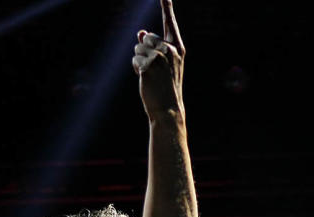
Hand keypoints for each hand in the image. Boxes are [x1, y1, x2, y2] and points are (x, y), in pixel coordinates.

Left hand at [134, 0, 184, 119]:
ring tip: (151, 74)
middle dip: (145, 50)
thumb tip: (140, 32)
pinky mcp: (148, 64)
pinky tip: (146, 79)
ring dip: (139, 60)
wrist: (168, 109)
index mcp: (178, 48)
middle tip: (154, 69)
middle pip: (147, 37)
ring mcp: (160, 56)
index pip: (170, 22)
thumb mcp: (164, 64)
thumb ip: (154, 46)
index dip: (166, 6)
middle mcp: (170, 49)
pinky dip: (136, 68)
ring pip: (138, 47)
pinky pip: (134, 58)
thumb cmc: (166, 86)